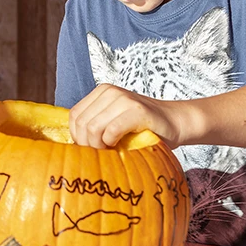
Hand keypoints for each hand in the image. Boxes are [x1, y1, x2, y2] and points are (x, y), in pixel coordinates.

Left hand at [68, 84, 183, 149]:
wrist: (174, 123)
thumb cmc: (141, 128)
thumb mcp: (112, 121)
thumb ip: (94, 125)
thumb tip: (70, 147)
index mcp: (101, 92)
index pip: (74, 116)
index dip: (78, 137)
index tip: (92, 148)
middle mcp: (110, 92)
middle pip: (82, 124)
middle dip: (88, 145)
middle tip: (102, 153)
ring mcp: (123, 99)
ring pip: (93, 128)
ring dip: (99, 146)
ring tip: (111, 150)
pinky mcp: (137, 110)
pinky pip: (111, 131)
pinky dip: (112, 143)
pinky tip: (120, 146)